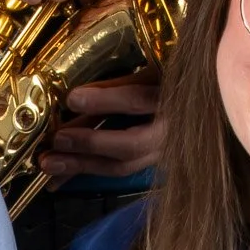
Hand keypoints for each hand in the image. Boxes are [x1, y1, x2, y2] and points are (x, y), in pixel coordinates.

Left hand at [39, 71, 168, 187]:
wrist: (200, 100)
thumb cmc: (172, 79)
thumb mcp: (150, 71)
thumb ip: (116, 85)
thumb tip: (73, 98)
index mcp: (174, 98)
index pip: (138, 100)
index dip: (105, 100)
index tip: (73, 99)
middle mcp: (172, 131)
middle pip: (130, 144)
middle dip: (90, 143)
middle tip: (57, 140)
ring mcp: (163, 152)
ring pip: (123, 165)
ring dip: (82, 165)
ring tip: (48, 164)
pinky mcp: (152, 162)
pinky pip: (117, 170)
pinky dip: (87, 172)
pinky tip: (60, 178)